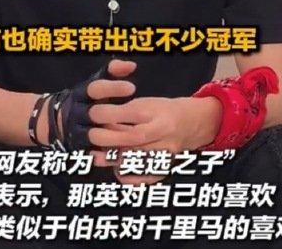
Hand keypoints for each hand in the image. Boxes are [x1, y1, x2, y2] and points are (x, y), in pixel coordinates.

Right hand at [52, 58, 136, 151]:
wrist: (56, 121)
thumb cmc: (86, 98)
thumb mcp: (96, 81)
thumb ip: (113, 71)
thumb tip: (132, 65)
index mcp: (81, 94)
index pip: (95, 89)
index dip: (113, 88)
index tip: (132, 88)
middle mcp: (77, 112)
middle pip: (96, 113)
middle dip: (118, 114)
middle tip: (143, 115)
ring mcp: (77, 132)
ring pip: (96, 136)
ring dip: (116, 138)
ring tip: (138, 137)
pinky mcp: (79, 149)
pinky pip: (94, 155)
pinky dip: (108, 157)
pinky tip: (127, 157)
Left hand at [88, 96, 209, 184]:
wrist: (191, 124)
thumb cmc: (161, 111)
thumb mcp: (145, 103)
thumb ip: (124, 113)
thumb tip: (98, 122)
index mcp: (157, 113)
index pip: (130, 114)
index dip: (108, 115)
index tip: (93, 114)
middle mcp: (163, 134)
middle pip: (132, 139)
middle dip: (107, 139)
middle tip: (91, 138)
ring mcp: (165, 153)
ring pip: (135, 160)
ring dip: (112, 158)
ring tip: (97, 155)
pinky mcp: (165, 169)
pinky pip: (142, 178)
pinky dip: (125, 175)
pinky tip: (115, 168)